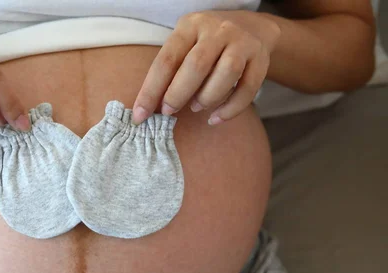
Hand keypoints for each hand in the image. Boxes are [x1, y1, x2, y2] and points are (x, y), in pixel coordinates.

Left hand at [132, 11, 280, 125]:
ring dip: (207, 98)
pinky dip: (230, 109)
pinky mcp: (260, 58)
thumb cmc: (206, 44)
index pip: (166, 60)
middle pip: (197, 65)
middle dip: (178, 94)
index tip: (140, 115)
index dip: (151, 90)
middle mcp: (218, 30)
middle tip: (168, 111)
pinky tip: (215, 118)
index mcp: (190, 26)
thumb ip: (170, 71)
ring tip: (195, 107)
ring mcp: (242, 42)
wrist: (252, 27)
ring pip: (226, 74)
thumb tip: (148, 108)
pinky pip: (248, 88)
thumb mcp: (186, 45)